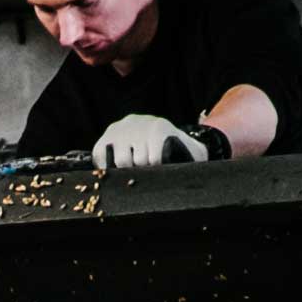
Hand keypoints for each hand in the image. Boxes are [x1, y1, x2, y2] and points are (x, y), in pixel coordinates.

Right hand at [92, 114, 210, 168]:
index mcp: (158, 127)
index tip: (159, 168)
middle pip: (135, 161)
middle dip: (142, 170)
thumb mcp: (192, 151)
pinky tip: (120, 168)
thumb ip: (196, 159)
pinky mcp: (104, 139)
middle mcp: (136, 124)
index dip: (156, 170)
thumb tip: (198, 176)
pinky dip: (109, 168)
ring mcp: (118, 130)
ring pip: (119, 162)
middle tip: (147, 168)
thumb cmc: (176, 149)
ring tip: (135, 167)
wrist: (159, 133)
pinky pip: (102, 159)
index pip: (153, 159)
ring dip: (127, 170)